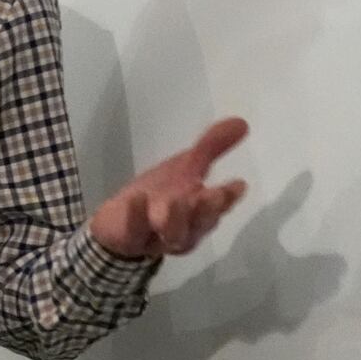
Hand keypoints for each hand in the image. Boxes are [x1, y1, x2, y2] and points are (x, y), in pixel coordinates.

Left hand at [89, 117, 249, 257]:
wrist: (118, 226)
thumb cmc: (158, 196)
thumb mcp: (183, 167)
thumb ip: (210, 147)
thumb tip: (242, 122)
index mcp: (200, 212)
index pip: (219, 206)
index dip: (229, 198)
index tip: (238, 184)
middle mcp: (185, 228)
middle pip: (201, 223)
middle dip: (208, 210)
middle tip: (214, 195)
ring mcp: (157, 237)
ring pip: (173, 233)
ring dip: (177, 217)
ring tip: (176, 199)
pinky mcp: (129, 237)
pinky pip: (133, 230)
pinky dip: (136, 215)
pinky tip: (136, 198)